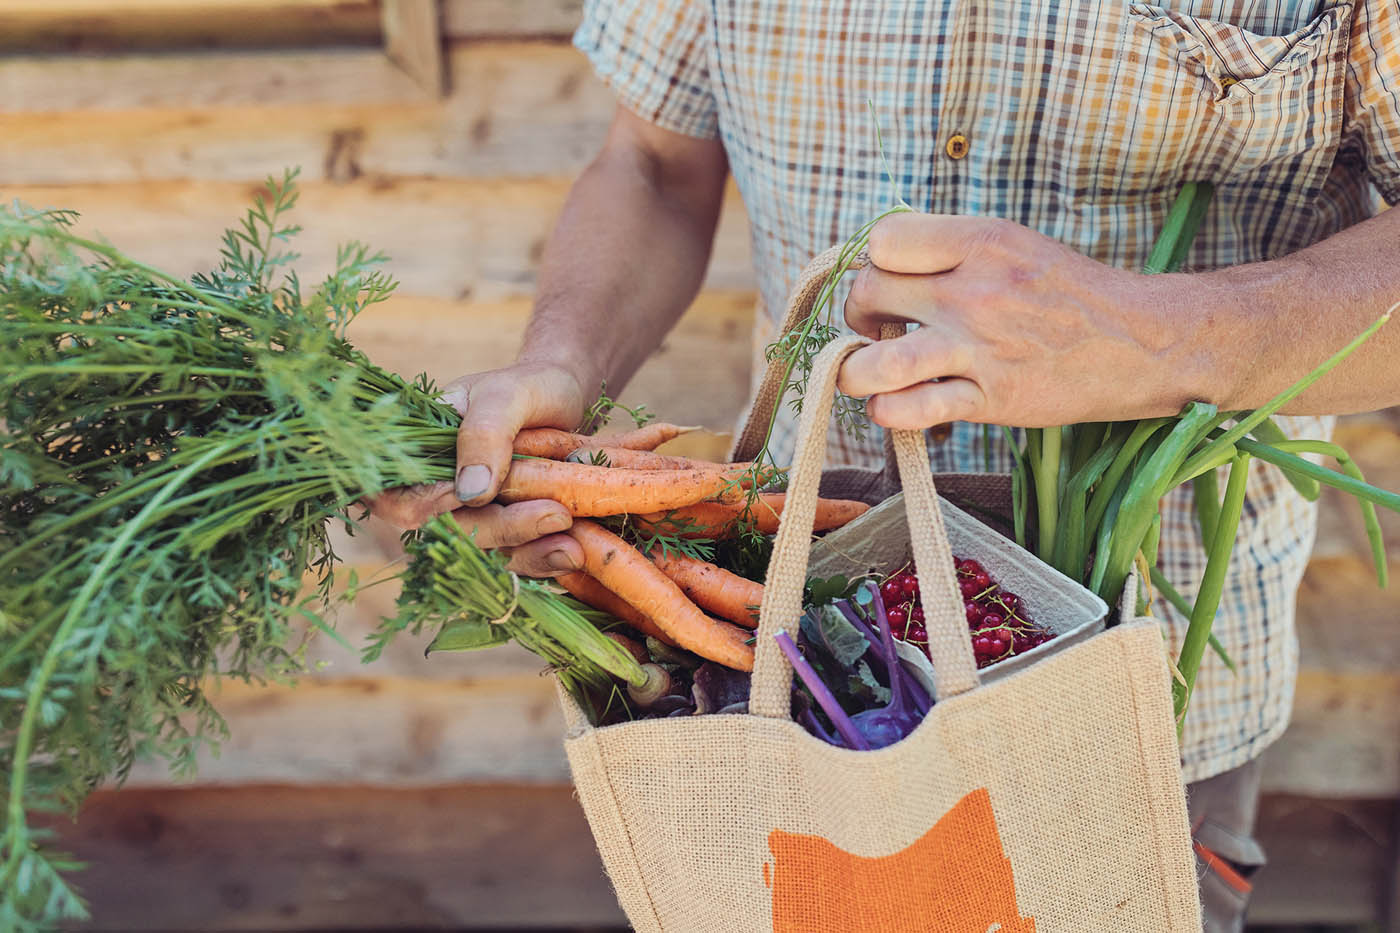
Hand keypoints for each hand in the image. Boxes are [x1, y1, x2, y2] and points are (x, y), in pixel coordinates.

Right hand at [366, 361, 589, 576]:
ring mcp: (476, 517)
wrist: (566, 397)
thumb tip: (469, 493)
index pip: (395, 499)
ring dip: (530, 552)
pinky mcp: (510, 533)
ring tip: (573, 544)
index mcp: (418, 456)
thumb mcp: (505, 396)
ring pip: (488, 555)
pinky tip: (575, 550)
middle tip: (556, 515)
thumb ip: (483, 435)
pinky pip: (518, 560)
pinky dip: (546, 559)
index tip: (477, 496)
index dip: (426, 508)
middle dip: (502, 530)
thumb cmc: (528, 386)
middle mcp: (440, 494)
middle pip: (451, 534)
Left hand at [837, 213, 1203, 428]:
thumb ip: (951, 251)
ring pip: (875, 364)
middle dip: (857, 315)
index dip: (872, 263)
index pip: (883, 242)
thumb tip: (880, 262)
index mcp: (981, 242)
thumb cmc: (1069, 293)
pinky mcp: (990, 399)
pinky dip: (887, 411)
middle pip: (868, 294)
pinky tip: (895, 405)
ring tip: (868, 373)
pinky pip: (910, 411)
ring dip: (854, 372)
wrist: (1142, 343)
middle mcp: (974, 291)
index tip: (886, 282)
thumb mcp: (1013, 247)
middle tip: (875, 329)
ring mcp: (979, 349)